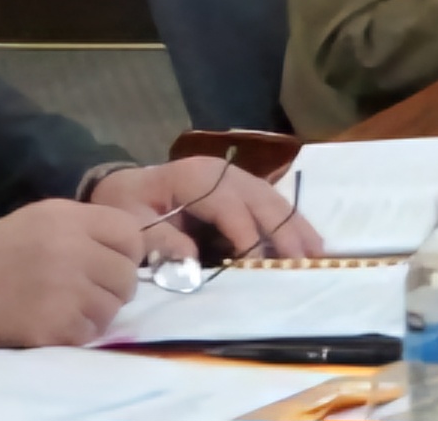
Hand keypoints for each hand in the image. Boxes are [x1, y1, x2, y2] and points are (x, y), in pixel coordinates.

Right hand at [0, 196, 148, 356]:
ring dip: (99, 311)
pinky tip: (58, 324)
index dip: (128, 251)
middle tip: (94, 291)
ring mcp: (64, 290)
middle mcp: (72, 250)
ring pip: (113, 306)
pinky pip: (91, 332)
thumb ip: (86, 226)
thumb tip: (128, 244)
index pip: (131, 234)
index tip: (114, 261)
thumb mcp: (40, 218)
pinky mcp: (52, 326)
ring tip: (73, 308)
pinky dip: (79, 332)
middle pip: (126, 274)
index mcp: (69, 218)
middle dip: (116, 285)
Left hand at [82, 160, 324, 262]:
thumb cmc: (124, 205)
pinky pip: (272, 205)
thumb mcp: (128, 222)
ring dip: (295, 227)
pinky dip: (291, 224)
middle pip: (261, 199)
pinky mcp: (241, 190)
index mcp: (194, 177)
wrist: (121, 187)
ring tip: (316, 253)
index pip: (228, 205)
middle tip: (302, 261)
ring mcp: (235, 178)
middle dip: (283, 231)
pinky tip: (309, 242)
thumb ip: (157, 239)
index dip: (245, 233)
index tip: (258, 263)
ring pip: (274, 200)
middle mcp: (222, 173)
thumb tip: (192, 260)